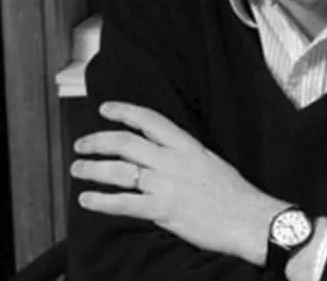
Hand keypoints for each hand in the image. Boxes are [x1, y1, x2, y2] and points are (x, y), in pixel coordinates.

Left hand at [71, 102, 289, 264]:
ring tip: (78, 168)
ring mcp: (166, 184)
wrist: (247, 217)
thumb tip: (161, 154)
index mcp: (186, 145)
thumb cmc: (233, 192)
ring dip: (93, 169)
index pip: (149, 119)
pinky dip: (102, 201)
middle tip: (82, 144)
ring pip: (120, 171)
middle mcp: (172, 160)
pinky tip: (87, 199)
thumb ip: (183, 155)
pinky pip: (124, 203)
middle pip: (126, 143)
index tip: (105, 109)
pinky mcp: (162, 210)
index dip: (124, 111)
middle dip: (98, 141)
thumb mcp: (209, 160)